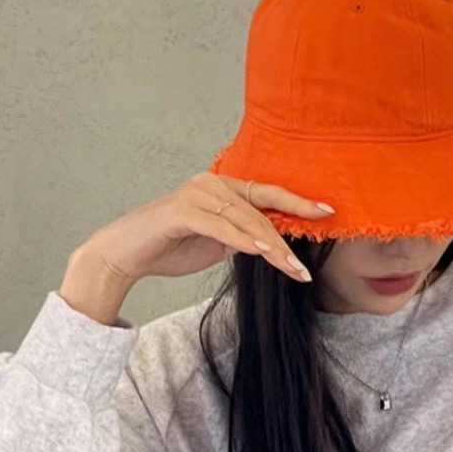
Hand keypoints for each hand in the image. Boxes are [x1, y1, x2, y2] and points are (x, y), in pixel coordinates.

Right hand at [75, 170, 334, 291]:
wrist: (126, 255)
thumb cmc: (168, 248)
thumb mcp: (216, 243)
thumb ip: (241, 236)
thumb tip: (269, 242)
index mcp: (222, 188)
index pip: (267, 194)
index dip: (296, 203)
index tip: (326, 212)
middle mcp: (211, 183)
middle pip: (260, 209)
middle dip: (286, 237)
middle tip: (306, 264)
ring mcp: (196, 194)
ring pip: (244, 218)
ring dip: (269, 245)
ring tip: (290, 267)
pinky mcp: (181, 211)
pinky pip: (219, 225)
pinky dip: (240, 238)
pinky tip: (259, 250)